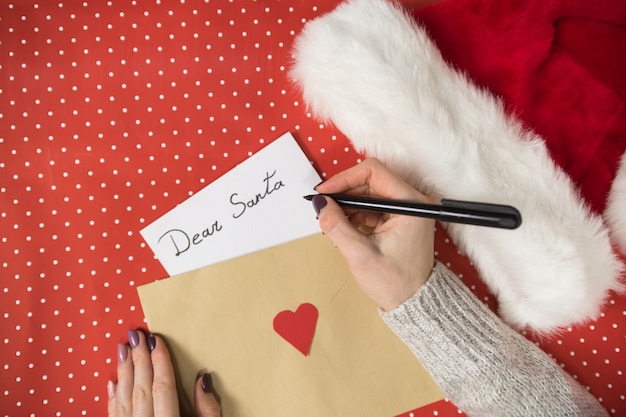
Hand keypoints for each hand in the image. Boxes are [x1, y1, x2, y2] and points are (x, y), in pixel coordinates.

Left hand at [107, 329, 220, 416]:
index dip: (160, 361)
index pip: (163, 386)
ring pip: (124, 397)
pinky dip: (114, 396)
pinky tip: (113, 382)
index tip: (155, 340)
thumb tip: (203, 380)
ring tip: (123, 348)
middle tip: (136, 335)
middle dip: (139, 359)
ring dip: (124, 371)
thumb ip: (208, 410)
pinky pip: (114, 413)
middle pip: (141, 388)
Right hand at [313, 158, 434, 310]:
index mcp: (411, 204)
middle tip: (322, 209)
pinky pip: (372, 207)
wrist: (414, 304)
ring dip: (347, 205)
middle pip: (370, 181)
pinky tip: (342, 228)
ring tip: (330, 223)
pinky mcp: (399, 219)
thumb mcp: (360, 255)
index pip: (373, 172)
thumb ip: (337, 226)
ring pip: (369, 193)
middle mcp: (412, 202)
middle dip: (343, 194)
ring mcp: (406, 210)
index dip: (344, 179)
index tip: (324, 193)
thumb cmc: (395, 283)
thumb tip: (320, 203)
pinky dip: (355, 214)